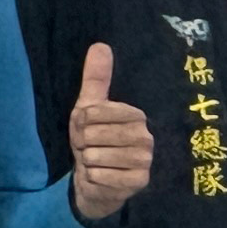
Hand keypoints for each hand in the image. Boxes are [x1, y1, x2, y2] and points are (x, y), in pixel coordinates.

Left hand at [65, 45, 150, 221]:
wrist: (98, 182)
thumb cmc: (94, 142)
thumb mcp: (88, 109)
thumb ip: (96, 79)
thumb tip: (100, 45)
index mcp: (136, 116)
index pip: (94, 112)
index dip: (81, 122)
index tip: (86, 129)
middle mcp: (146, 137)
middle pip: (93, 134)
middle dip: (82, 144)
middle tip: (89, 148)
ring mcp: (145, 161)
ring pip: (95, 156)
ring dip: (87, 162)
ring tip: (95, 163)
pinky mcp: (139, 182)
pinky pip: (100, 176)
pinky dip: (92, 178)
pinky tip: (100, 178)